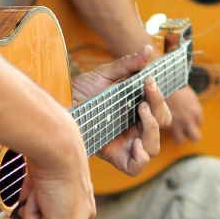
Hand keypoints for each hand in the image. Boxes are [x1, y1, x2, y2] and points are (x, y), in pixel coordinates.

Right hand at [18, 142, 95, 218]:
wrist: (56, 149)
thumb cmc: (51, 156)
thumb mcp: (46, 183)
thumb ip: (40, 202)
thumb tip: (21, 212)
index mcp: (83, 207)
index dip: (39, 216)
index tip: (37, 194)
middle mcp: (84, 218)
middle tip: (36, 197)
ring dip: (31, 218)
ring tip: (39, 194)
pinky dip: (28, 213)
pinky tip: (39, 195)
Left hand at [73, 45, 172, 175]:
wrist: (57, 104)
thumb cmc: (80, 92)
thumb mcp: (104, 76)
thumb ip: (127, 65)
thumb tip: (147, 50)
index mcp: (136, 112)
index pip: (161, 112)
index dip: (160, 99)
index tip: (149, 82)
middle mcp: (134, 129)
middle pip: (161, 127)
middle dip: (159, 110)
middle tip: (144, 99)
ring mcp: (125, 144)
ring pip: (153, 147)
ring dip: (153, 130)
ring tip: (141, 113)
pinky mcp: (113, 156)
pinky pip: (134, 167)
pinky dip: (141, 158)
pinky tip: (136, 144)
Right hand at [166, 86, 203, 142]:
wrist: (163, 84)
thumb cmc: (175, 84)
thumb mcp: (187, 92)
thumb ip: (191, 102)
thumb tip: (190, 104)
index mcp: (197, 111)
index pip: (199, 123)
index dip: (193, 122)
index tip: (186, 118)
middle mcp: (190, 120)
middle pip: (195, 137)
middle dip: (189, 134)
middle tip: (181, 128)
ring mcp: (178, 125)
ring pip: (181, 140)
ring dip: (176, 136)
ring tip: (169, 130)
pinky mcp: (167, 126)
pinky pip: (167, 134)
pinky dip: (164, 132)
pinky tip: (160, 125)